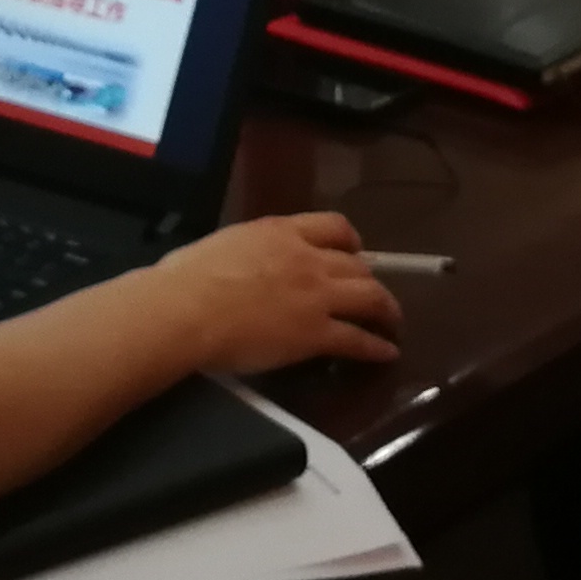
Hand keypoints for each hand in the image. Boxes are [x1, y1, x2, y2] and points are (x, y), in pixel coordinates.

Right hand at [150, 212, 402, 370]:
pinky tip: (387, 354)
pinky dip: (376, 347)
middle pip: (356, 264)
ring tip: (393, 322)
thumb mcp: (225, 244)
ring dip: (386, 309)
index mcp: (282, 232)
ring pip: (369, 297)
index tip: (355, 251)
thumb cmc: (188, 276)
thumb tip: (243, 261)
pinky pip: (357, 340)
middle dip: (370, 279)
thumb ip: (248, 250)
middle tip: (373, 294)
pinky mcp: (316, 334)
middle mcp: (308, 258)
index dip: (351, 241)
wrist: (187, 309)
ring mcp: (317, 296)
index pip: (333, 226)